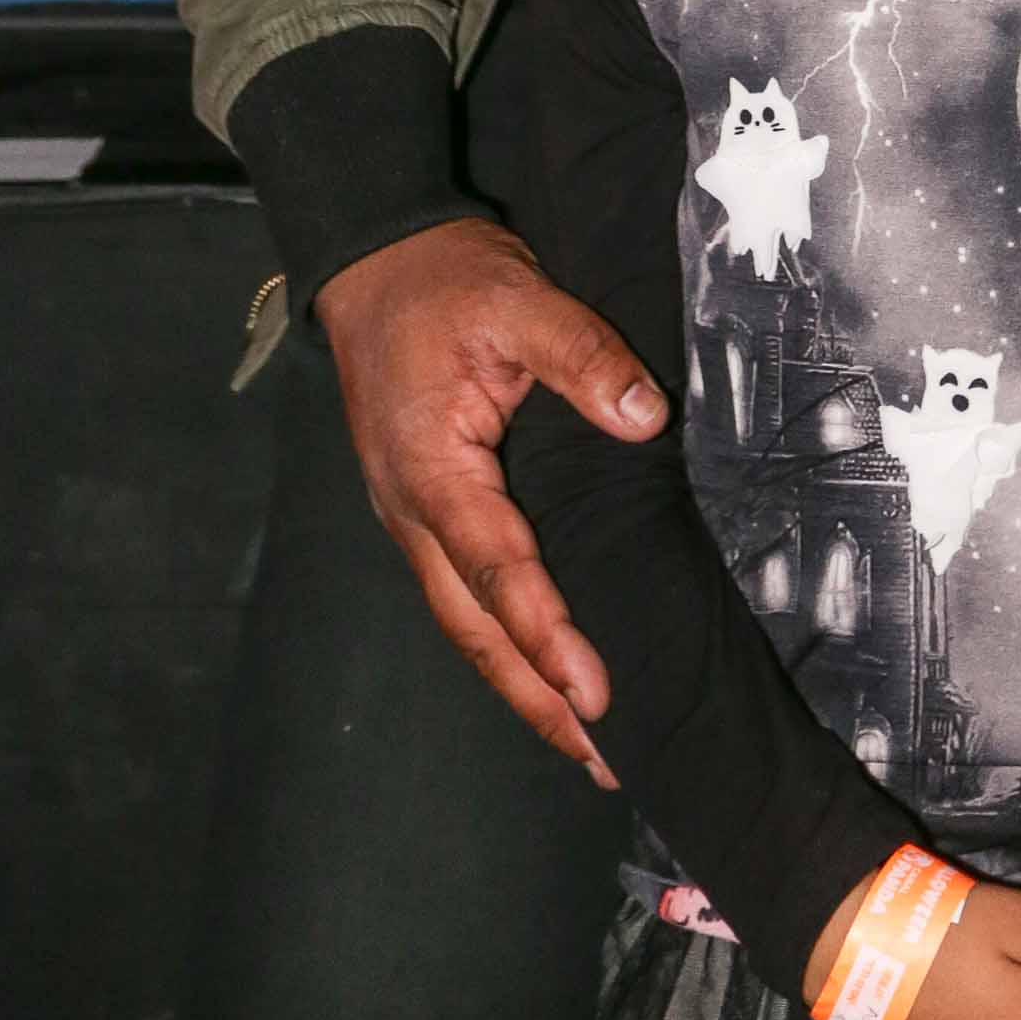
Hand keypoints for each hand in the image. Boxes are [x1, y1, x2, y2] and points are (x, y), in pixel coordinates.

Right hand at [314, 216, 666, 783]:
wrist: (375, 260)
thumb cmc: (442, 280)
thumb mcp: (518, 298)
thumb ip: (582, 354)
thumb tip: (645, 416)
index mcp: (433, 468)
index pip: (497, 570)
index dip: (547, 636)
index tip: (596, 692)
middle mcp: (413, 511)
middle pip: (474, 628)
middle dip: (536, 700)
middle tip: (604, 759)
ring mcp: (412, 515)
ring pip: (465, 621)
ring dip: (521, 683)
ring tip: (584, 742)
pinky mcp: (425, 507)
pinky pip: (464, 592)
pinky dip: (503, 641)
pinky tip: (542, 667)